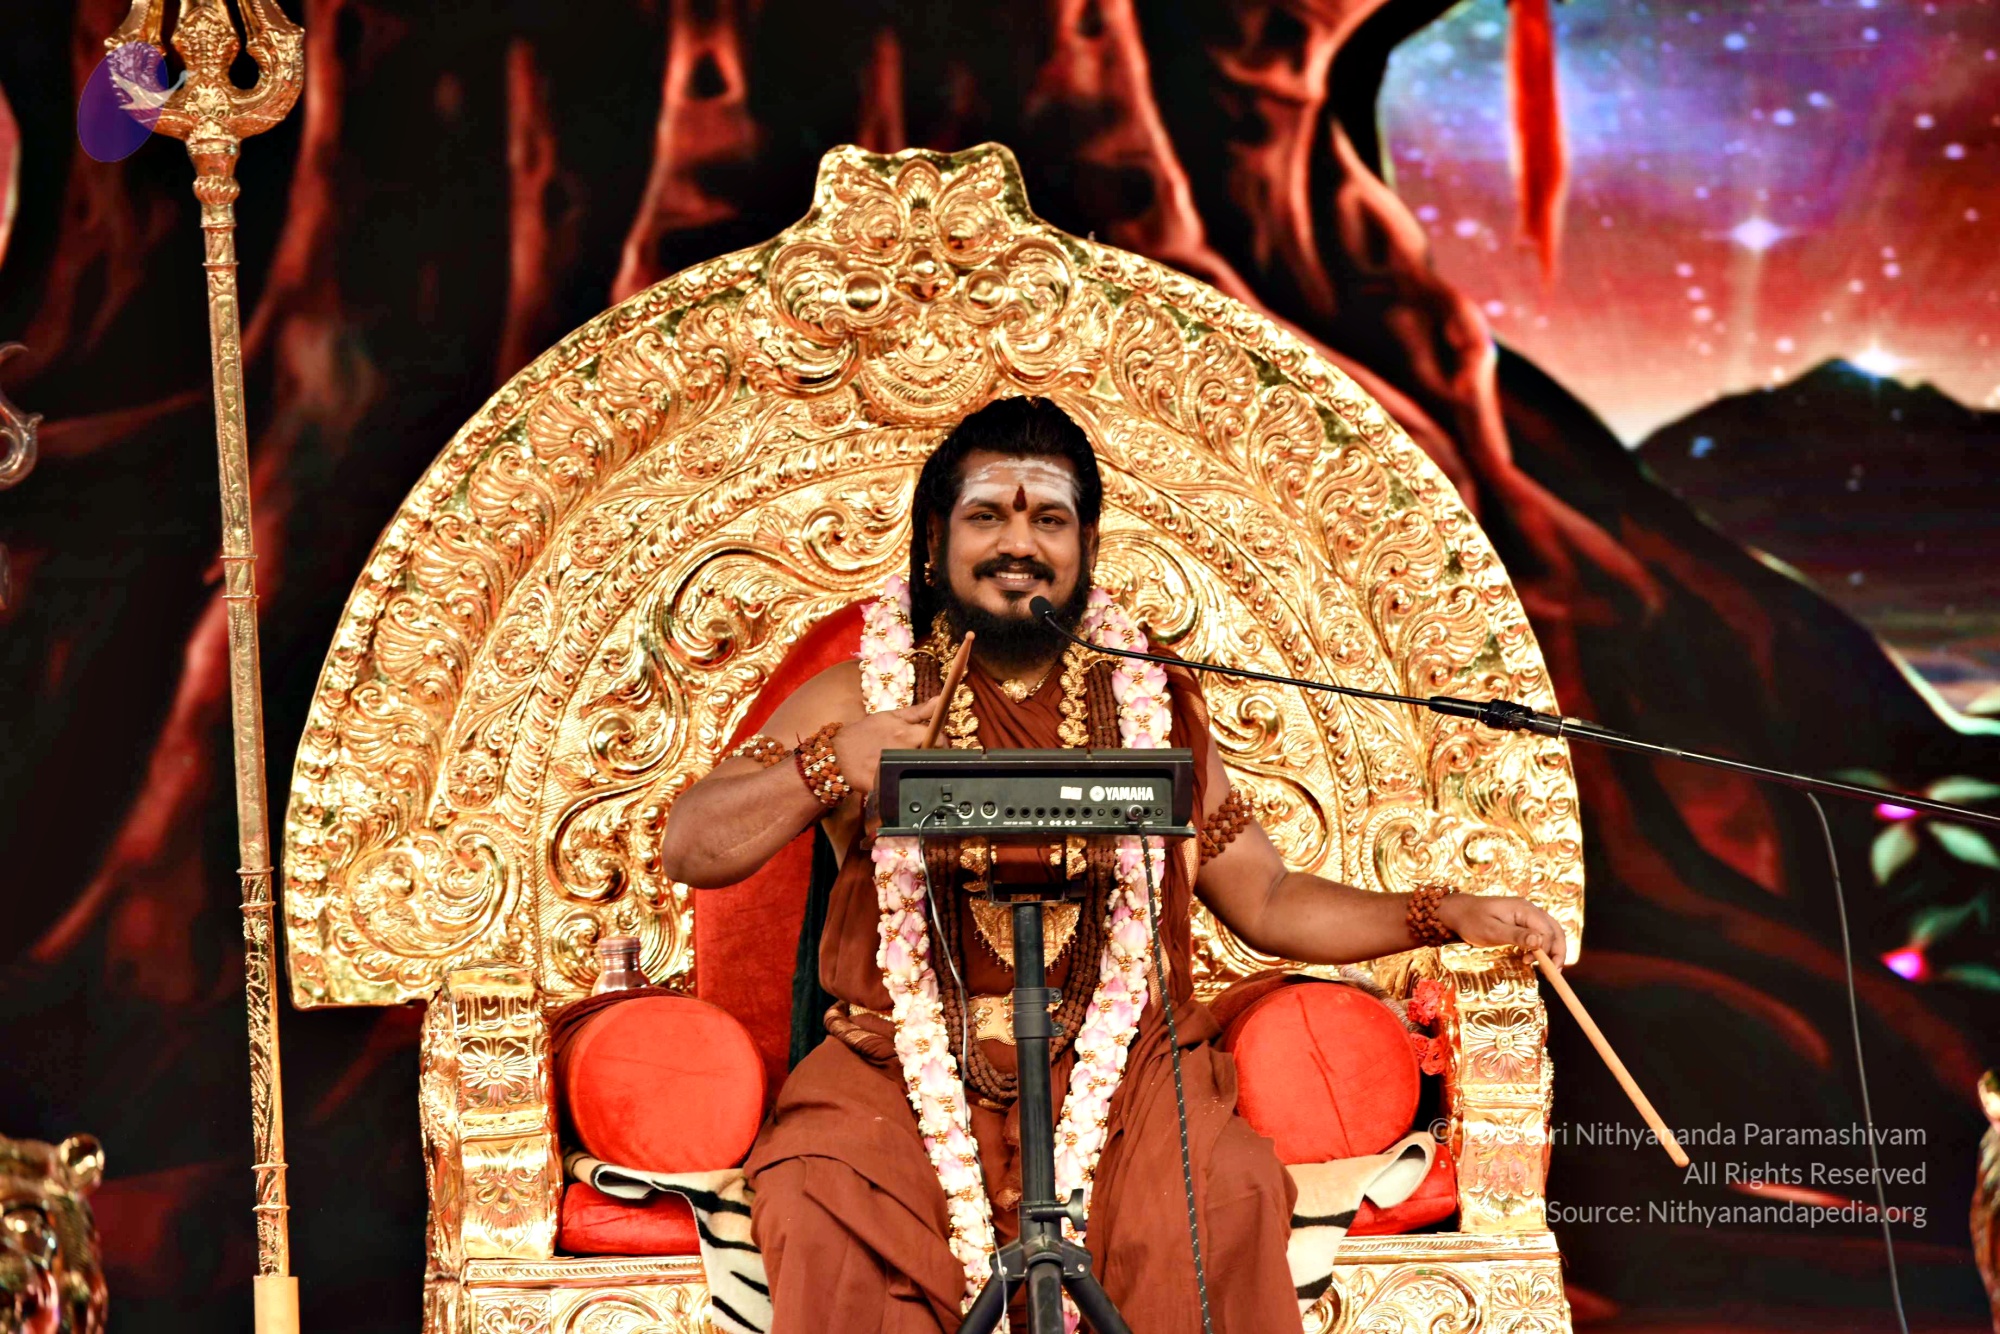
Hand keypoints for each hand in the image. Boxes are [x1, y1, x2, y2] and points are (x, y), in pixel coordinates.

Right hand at [829, 700, 939, 799]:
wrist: (838, 752)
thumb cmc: (867, 732)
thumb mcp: (892, 717)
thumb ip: (918, 711)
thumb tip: (941, 700)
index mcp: (905, 732)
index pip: (938, 739)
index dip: (941, 743)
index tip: (937, 747)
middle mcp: (901, 750)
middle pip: (931, 758)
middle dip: (931, 757)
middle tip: (923, 758)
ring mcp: (891, 768)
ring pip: (919, 772)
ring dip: (919, 771)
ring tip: (910, 768)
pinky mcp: (882, 785)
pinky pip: (902, 787)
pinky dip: (905, 785)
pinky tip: (899, 781)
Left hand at [1438, 894, 1568, 968]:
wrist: (1458, 911)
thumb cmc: (1471, 921)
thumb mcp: (1491, 931)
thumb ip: (1516, 936)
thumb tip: (1539, 941)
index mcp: (1524, 909)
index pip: (1547, 931)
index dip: (1547, 949)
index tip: (1534, 964)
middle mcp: (1530, 909)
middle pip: (1555, 930)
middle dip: (1557, 951)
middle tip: (1553, 973)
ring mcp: (1527, 915)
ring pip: (1550, 932)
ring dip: (1551, 950)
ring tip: (1546, 968)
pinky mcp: (1522, 922)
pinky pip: (1540, 933)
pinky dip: (1543, 946)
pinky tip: (1534, 958)